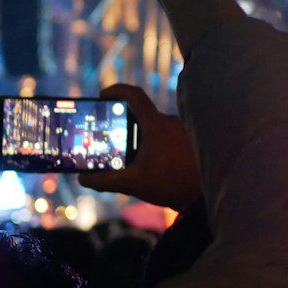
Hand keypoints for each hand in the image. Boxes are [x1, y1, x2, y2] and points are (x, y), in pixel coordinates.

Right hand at [79, 85, 202, 210]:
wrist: (203, 196)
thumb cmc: (170, 185)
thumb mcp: (132, 183)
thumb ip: (105, 180)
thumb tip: (83, 178)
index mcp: (156, 125)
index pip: (134, 95)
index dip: (116, 90)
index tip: (103, 95)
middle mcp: (172, 122)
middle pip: (143, 113)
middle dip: (126, 122)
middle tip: (112, 134)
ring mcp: (183, 130)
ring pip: (156, 126)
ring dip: (142, 135)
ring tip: (132, 154)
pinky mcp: (190, 140)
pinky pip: (168, 134)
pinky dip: (156, 142)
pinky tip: (151, 160)